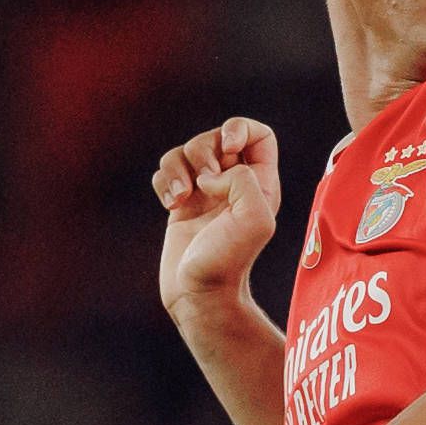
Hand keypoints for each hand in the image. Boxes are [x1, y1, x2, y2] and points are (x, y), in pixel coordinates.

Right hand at [152, 118, 282, 321]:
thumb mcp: (255, 217)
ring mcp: (206, 193)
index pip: (259, 134)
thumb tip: (212, 175)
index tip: (229, 150)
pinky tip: (171, 206)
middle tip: (203, 182)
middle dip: (203, 149)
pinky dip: (164, 182)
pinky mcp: (180, 204)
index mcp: (261, 183)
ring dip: (177, 168)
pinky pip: (166, 171)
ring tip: (181, 198)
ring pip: (186, 151)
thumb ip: (244, 179)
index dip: (240, 129)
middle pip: (216, 136)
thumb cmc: (230, 261)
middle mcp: (235, 184)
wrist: (200, 295)